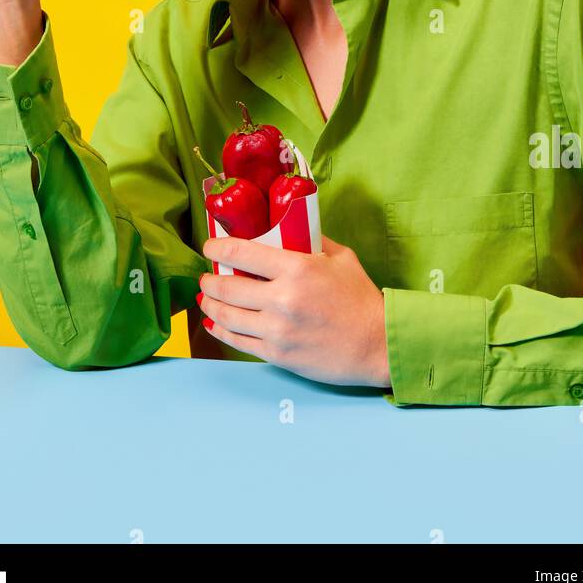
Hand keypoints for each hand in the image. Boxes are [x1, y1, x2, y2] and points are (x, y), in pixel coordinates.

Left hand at [199, 233, 390, 387]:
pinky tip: (214, 324)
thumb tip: (289, 227)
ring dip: (210, 305)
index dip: (217, 248)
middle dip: (210, 280)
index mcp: (297, 269)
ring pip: (227, 316)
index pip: (242, 253)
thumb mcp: (341, 257)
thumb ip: (311, 241)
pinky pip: (238, 341)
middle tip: (206, 276)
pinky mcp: (277, 354)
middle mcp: (282, 299)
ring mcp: (277, 330)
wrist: (376, 344)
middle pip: (227, 287)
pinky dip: (221, 331)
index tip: (209, 247)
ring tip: (206, 298)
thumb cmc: (361, 298)